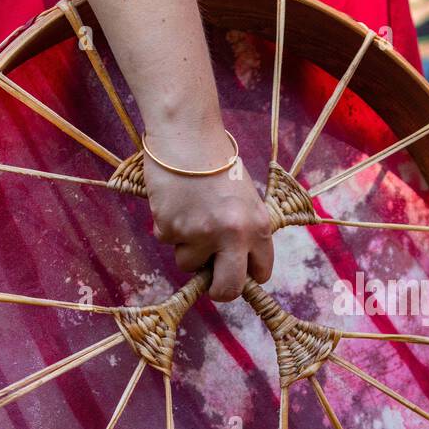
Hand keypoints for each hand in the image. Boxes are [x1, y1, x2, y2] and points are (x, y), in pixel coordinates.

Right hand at [143, 122, 273, 301]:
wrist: (188, 138)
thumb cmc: (218, 164)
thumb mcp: (246, 200)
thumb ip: (245, 232)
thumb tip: (235, 265)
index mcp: (259, 228)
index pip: (261, 273)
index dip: (246, 275)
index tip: (236, 271)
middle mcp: (233, 236)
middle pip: (228, 289)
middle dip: (219, 290)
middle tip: (211, 281)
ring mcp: (200, 235)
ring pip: (189, 264)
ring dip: (187, 247)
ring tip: (189, 213)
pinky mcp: (171, 228)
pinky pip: (168, 241)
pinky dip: (168, 226)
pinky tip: (175, 202)